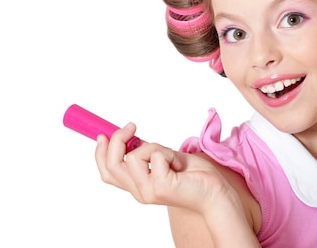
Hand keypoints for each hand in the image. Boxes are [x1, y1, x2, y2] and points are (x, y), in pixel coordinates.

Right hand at [94, 123, 234, 213]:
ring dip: (154, 146)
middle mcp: (139, 192)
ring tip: (171, 156)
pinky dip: (167, 152)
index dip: (100, 153)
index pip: (108, 173)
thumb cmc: (194, 175)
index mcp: (138, 186)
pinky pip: (155, 156)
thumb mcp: (165, 158)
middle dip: (118, 139)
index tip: (102, 134)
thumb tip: (132, 137)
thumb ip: (147, 153)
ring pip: (134, 156)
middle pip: (112, 164)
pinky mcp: (161, 186)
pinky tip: (179, 163)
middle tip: (132, 126)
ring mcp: (149, 191)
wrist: (216, 192)